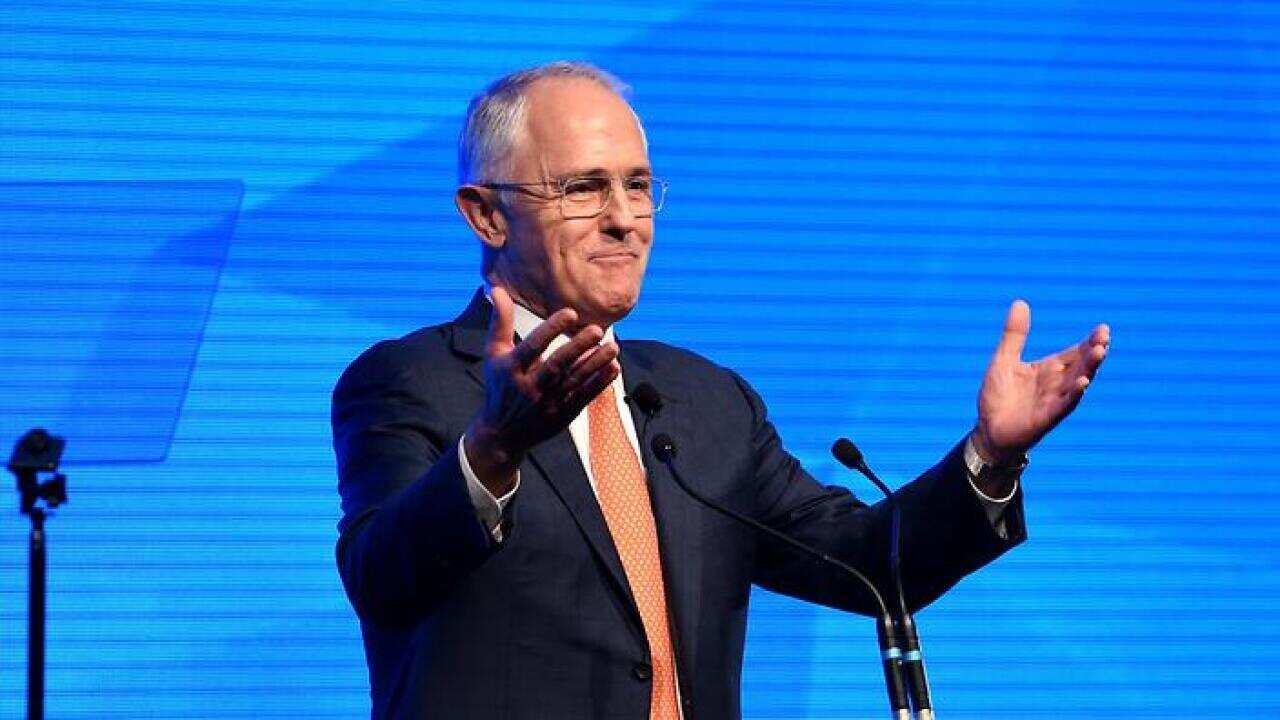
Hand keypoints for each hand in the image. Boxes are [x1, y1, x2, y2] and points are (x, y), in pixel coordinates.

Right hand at [464, 286, 619, 493]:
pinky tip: (613, 368)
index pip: (532, 346)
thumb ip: (499, 321)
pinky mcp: (562, 415)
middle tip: (597, 329)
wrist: (501, 434)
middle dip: (577, 347)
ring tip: (613, 346)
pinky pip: (583, 397)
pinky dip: (599, 384)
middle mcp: (529, 387)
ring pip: (574, 381)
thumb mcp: (494, 353)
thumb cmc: (499, 385)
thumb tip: (497, 288)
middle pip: (556, 365)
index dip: (550, 329)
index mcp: (512, 368)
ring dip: (595, 364)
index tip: (570, 313)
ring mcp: (547, 403)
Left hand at [973, 300, 1109, 465]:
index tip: (1103, 329)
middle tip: (1105, 337)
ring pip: (1077, 383)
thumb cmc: (999, 397)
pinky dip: (1073, 395)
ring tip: (1099, 352)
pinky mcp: (1045, 418)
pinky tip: (1082, 383)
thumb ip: (1014, 335)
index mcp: (1050, 369)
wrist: (988, 430)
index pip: (1075, 353)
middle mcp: (1056, 384)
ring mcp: (1053, 401)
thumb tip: (1020, 302)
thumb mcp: (1003, 360)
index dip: (1089, 342)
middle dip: (1094, 351)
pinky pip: (1062, 406)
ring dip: (1088, 369)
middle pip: (1081, 365)